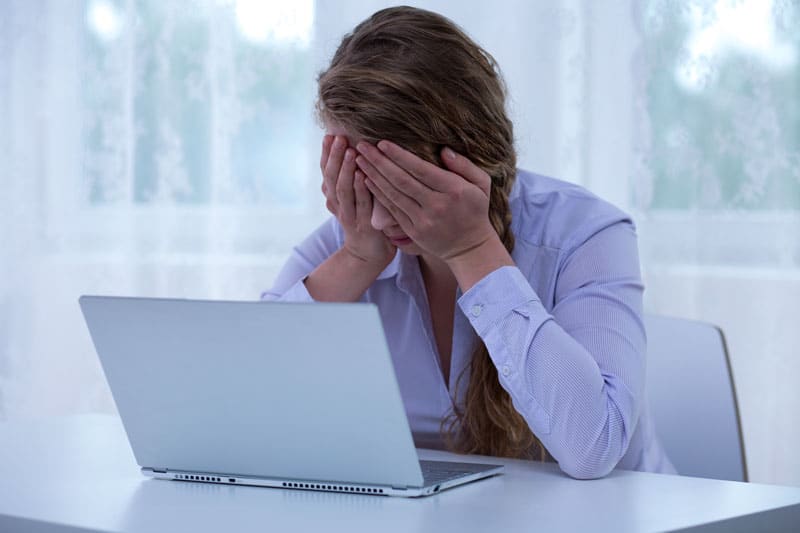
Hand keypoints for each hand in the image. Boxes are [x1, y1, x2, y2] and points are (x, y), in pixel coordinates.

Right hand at [320, 135, 395, 266]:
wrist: (368, 255)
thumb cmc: (364, 221)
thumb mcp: (352, 199)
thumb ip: (349, 180)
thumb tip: (350, 150)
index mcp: (334, 197)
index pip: (326, 172)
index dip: (326, 154)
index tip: (329, 135)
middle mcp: (338, 206)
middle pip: (331, 178)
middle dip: (334, 156)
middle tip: (338, 137)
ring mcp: (350, 216)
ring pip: (343, 190)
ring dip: (345, 169)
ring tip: (350, 150)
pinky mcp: (364, 225)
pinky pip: (361, 205)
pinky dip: (360, 189)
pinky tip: (362, 175)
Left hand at [355, 140, 496, 260]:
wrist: (469, 248)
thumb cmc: (475, 210)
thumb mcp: (481, 185)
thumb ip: (465, 166)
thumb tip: (444, 150)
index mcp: (453, 190)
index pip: (421, 169)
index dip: (399, 156)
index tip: (382, 143)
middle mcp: (436, 205)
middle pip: (402, 180)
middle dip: (379, 162)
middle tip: (362, 146)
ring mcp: (423, 220)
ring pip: (393, 194)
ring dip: (374, 176)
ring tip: (359, 160)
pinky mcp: (414, 231)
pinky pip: (392, 210)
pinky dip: (378, 194)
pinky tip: (367, 181)